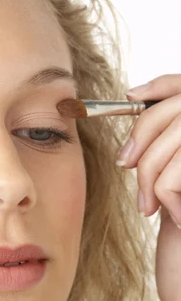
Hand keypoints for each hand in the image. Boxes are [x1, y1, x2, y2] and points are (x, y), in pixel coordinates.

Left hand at [116, 75, 180, 300]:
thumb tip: (136, 99)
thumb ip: (168, 146)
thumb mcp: (173, 184)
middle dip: (145, 128)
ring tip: (149, 202)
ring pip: (180, 134)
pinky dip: (161, 191)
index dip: (164, 84)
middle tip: (125, 162)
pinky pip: (176, 172)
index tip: (130, 96)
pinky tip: (168, 217)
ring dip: (151, 168)